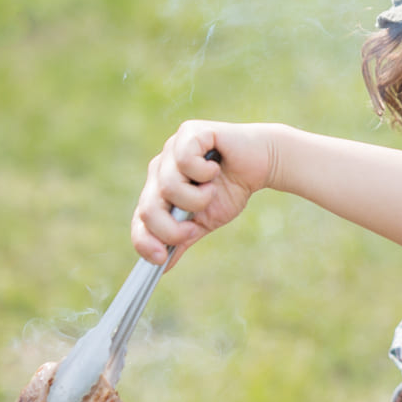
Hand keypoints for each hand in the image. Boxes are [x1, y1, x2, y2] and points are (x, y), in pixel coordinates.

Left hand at [130, 121, 280, 265]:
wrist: (261, 164)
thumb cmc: (231, 190)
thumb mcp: (204, 221)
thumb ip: (182, 240)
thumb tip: (161, 268)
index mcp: (159, 191)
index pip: (140, 219)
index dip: (144, 241)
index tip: (160, 258)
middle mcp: (160, 169)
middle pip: (148, 208)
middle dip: (172, 228)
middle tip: (194, 228)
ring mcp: (171, 149)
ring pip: (168, 186)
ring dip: (197, 198)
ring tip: (212, 190)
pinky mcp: (189, 132)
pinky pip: (183, 159)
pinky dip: (203, 172)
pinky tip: (215, 169)